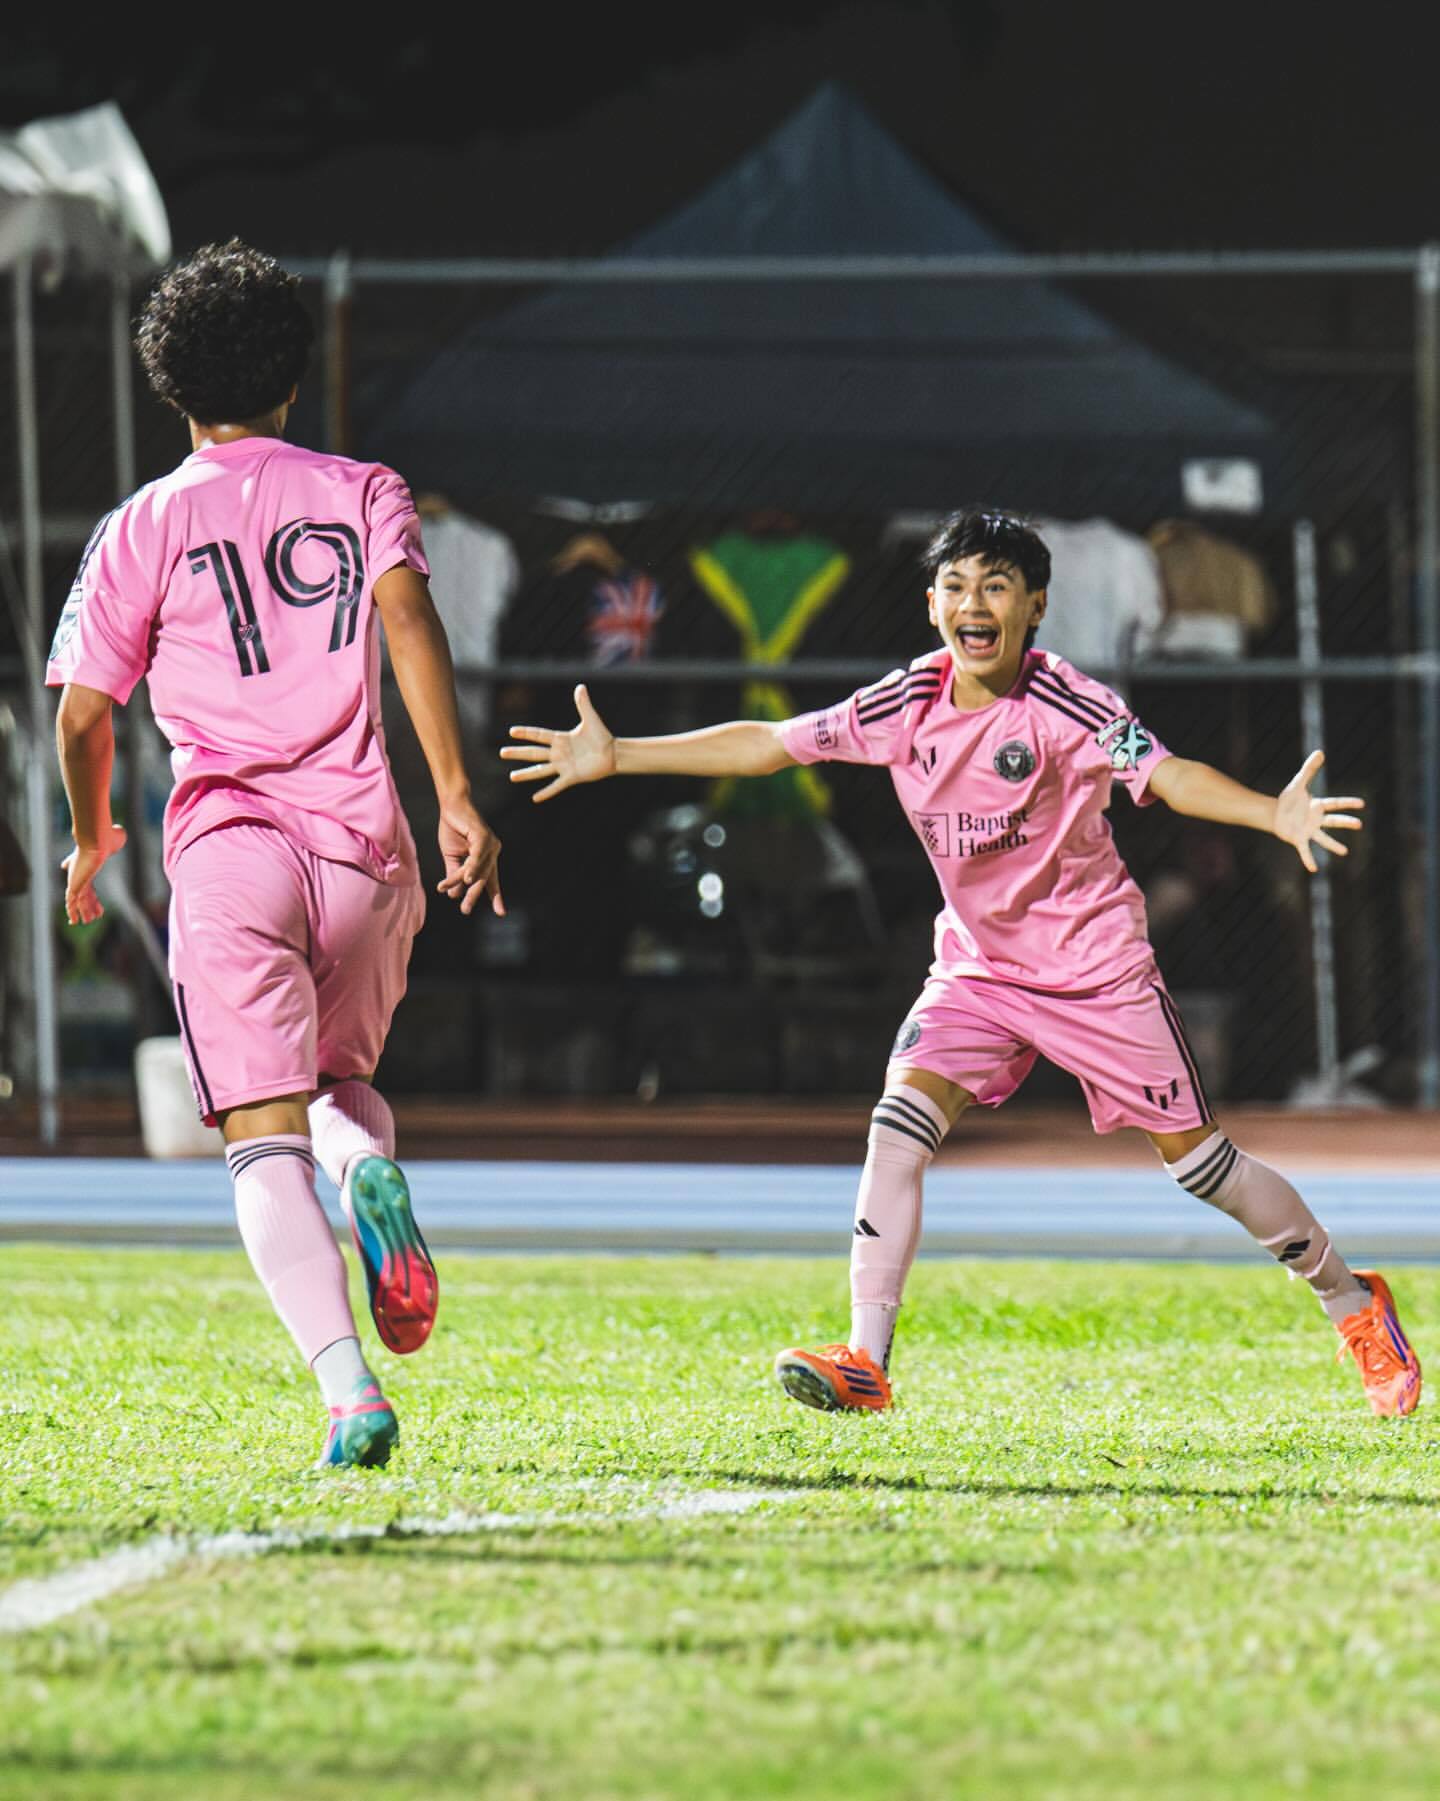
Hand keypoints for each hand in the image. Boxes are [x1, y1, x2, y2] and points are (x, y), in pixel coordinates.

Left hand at [62, 822, 126, 925]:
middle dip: (90, 905)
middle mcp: (80, 874)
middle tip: (94, 916)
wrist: (98, 841)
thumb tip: (121, 832)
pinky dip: (72, 912)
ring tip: (88, 922)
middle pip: (85, 894)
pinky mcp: (74, 885)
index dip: (93, 896)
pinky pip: (72, 902)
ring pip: (79, 901)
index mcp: (89, 867)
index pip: (89, 884)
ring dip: (83, 912)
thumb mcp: (115, 839)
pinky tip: (73, 922)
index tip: (93, 903)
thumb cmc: (107, 838)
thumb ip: (118, 838)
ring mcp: (76, 881)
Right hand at [436, 798, 503, 915]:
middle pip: (484, 878)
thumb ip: (455, 874)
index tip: (501, 913)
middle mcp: (493, 851)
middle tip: (466, 911)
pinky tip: (467, 880)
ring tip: (458, 899)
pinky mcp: (483, 836)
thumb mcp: (452, 856)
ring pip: (478, 869)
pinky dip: (472, 868)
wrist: (451, 806)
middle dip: (474, 895)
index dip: (495, 896)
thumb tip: (453, 895)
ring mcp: (490, 844)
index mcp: (488, 857)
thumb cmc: (453, 829)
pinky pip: (477, 856)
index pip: (492, 880)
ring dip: (465, 884)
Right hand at [500, 684, 615, 802]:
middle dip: (518, 752)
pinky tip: (535, 798)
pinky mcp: (571, 777)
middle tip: (502, 753)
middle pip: (534, 753)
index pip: (539, 735)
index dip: (526, 733)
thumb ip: (583, 704)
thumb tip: (580, 686)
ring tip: (512, 776)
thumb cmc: (602, 736)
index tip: (512, 731)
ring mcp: (563, 766)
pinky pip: (556, 786)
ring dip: (526, 774)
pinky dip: (546, 792)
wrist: (613, 754)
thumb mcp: (591, 719)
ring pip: (540, 770)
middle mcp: (559, 753)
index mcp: (561, 739)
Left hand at [1272, 750, 1364, 873]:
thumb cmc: (1289, 800)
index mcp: (1319, 806)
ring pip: (1324, 839)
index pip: (1335, 803)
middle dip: (1345, 822)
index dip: (1347, 803)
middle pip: (1334, 821)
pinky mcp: (1299, 839)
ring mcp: (1309, 831)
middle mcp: (1317, 820)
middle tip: (1359, 825)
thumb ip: (1309, 769)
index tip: (1361, 804)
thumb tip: (1320, 752)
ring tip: (1344, 852)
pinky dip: (1309, 859)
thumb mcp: (1298, 783)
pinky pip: (1305, 851)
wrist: (1276, 814)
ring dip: (1333, 845)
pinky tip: (1314, 869)